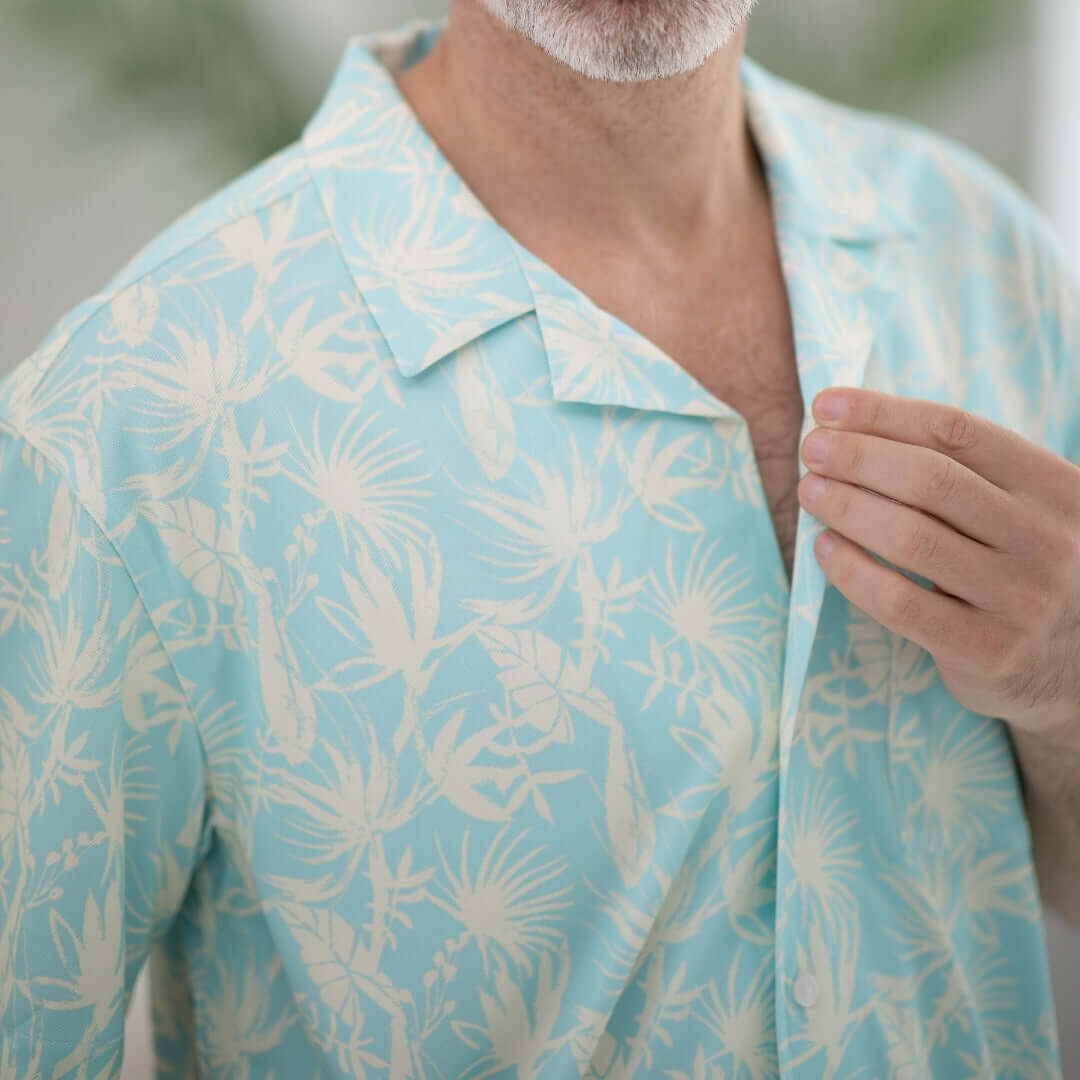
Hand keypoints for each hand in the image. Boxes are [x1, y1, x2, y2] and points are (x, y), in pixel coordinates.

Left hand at [797, 388, 1079, 749]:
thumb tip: (851, 423)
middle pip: (930, 479)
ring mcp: (1021, 599)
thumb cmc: (1024, 568)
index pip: (956, 432)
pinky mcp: (987, 652)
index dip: (883, 414)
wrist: (1076, 666)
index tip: (827, 406)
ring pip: (910, 538)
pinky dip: (851, 570)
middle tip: (810, 449)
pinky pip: (900, 602)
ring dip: (846, 506)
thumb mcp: (1022, 509)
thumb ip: (962, 470)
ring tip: (809, 491)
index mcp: (1055, 487)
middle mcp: (1046, 539)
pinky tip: (824, 548)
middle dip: (857, 457)